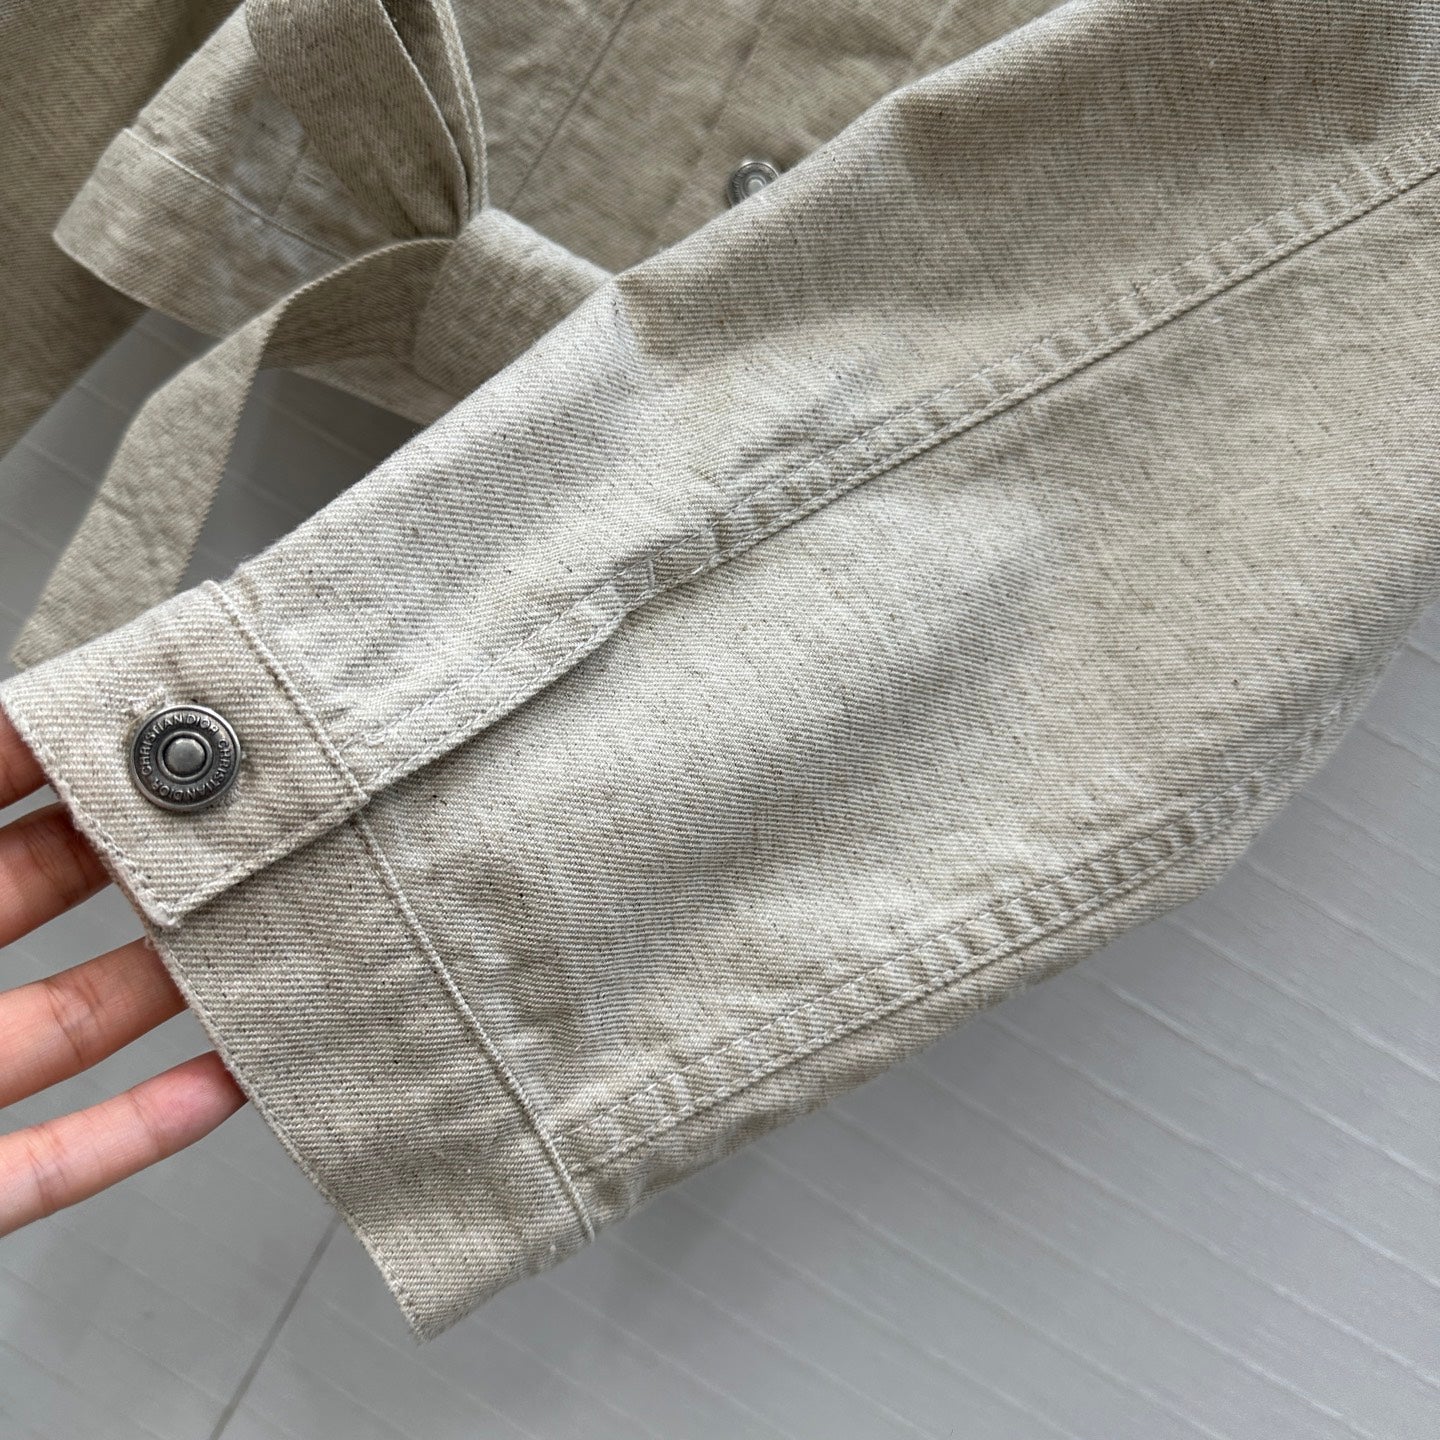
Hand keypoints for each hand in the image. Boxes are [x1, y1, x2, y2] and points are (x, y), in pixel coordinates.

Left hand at [0, 710, 244, 1234]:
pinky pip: (57, 1159)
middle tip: (239, 810)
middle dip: (146, 854)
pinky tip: (224, 1082)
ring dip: (174, 981)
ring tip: (267, 931)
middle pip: (46, 894)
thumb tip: (10, 711)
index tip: (156, 713)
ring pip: (73, 1020)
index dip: (67, 750)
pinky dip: (145, 1127)